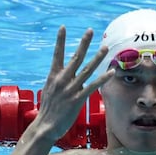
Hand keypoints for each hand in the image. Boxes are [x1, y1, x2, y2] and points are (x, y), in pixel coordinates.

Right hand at [35, 26, 113, 141]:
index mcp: (53, 76)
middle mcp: (62, 80)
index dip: (60, 41)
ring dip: (97, 58)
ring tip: (105, 48)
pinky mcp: (77, 99)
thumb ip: (61, 82)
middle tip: (90, 31)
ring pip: (86, 70)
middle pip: (75, 58)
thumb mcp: (50, 91)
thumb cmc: (48, 110)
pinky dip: (102, 79)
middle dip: (84, 43)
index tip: (63, 27)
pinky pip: (92, 86)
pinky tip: (110, 72)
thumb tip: (73, 79)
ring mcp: (70, 89)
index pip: (57, 54)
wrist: (45, 126)